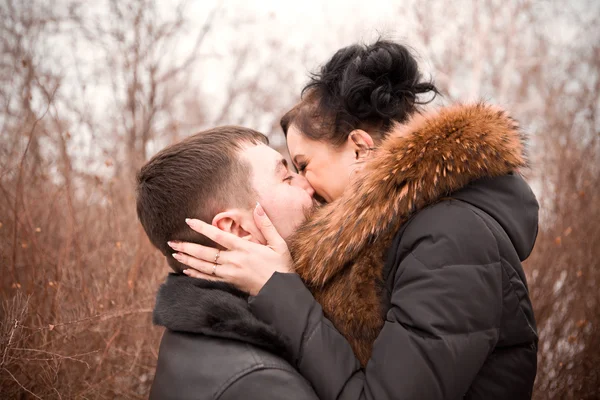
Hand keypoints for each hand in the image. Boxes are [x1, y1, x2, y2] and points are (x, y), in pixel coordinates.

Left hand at [168, 203, 292, 295]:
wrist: (281, 292)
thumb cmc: (281, 266)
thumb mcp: (278, 243)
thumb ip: (266, 224)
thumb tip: (258, 206)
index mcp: (244, 249)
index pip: (218, 236)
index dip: (202, 228)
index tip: (189, 221)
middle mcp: (234, 261)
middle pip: (205, 253)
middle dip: (187, 246)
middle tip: (171, 242)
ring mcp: (230, 274)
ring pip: (204, 266)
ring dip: (188, 260)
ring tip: (174, 253)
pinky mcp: (230, 285)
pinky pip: (208, 279)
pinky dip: (196, 275)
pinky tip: (186, 271)